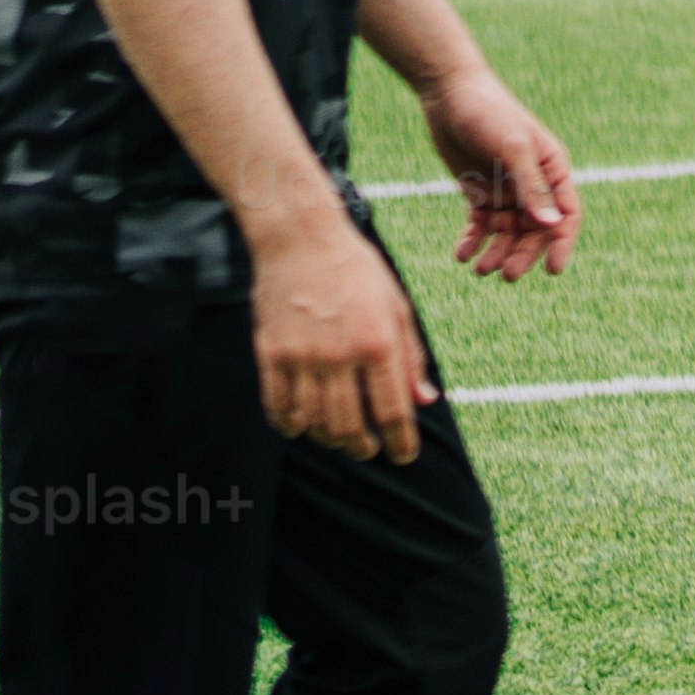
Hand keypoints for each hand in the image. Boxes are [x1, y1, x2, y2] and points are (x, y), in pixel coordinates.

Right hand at [251, 211, 430, 463]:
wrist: (300, 238)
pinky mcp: (270, 352)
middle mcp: (339, 354)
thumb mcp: (397, 307)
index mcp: (378, 343)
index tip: (404, 456)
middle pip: (348, 426)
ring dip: (328, 439)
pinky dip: (289, 425)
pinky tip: (300, 426)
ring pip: (312, 422)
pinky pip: (277, 405)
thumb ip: (411, 357)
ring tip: (338, 438)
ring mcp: (301, 355)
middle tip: (368, 449)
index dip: (401, 442)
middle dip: (361, 447)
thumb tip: (424, 401)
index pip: (392, 411)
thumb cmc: (356, 270)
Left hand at [422, 70, 582, 281]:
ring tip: (479, 269)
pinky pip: (481, 226)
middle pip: (535, 231)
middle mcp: (533, 185)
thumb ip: (531, 185)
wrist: (449, 94)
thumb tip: (550, 224)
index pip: (566, 214)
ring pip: (507, 234)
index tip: (554, 270)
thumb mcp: (512, 147)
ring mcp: (506, 191)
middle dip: (523, 254)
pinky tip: (462, 254)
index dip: (562, 243)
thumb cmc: (489, 112)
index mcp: (552, 171)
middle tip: (507, 275)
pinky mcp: (480, 194)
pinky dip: (474, 242)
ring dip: (497, 253)